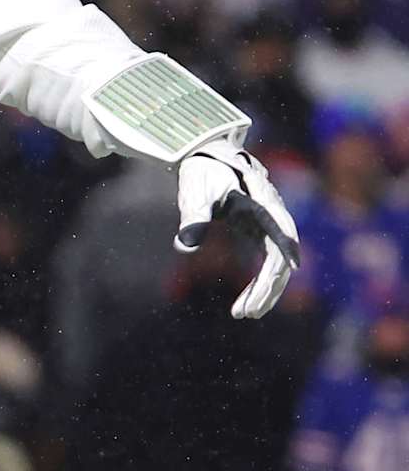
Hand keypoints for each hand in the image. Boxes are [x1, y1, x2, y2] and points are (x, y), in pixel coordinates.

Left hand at [175, 138, 300, 319]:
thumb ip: (193, 216)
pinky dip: (258, 282)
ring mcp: (270, 225)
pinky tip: (243, 301)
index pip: (280, 234)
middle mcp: (273, 216)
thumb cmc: (204, 171)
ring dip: (263, 290)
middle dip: (267, 288)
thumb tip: (184, 246)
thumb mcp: (197, 190)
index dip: (283, 257)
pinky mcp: (260, 232)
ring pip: (276, 264)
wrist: (208, 155)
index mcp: (263, 203)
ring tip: (243, 314)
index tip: (285, 277)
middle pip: (281, 258)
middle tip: (247, 314)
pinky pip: (266, 262)